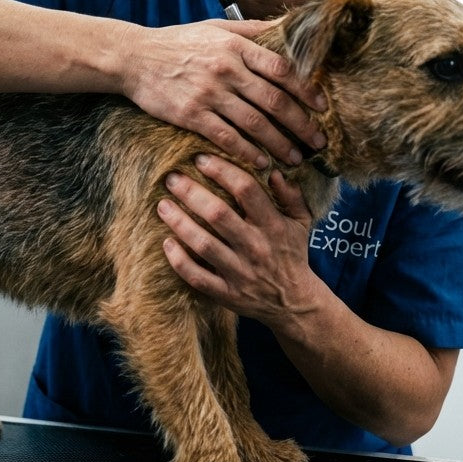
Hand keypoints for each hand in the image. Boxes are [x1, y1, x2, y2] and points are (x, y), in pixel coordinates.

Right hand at [118, 19, 327, 168]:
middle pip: (274, 101)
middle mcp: (226, 70)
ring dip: (279, 143)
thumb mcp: (216, 28)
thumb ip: (252, 31)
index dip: (306, 89)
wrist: (134, 58)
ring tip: (296, 157)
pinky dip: (247, 151)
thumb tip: (287, 28)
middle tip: (319, 141)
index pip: (282, 70)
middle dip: (302, 124)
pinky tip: (261, 162)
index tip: (323, 106)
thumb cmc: (178, 42)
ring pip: (254, 123)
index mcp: (236, 47)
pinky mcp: (191, 115)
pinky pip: (226, 137)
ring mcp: (208, 94)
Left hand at [157, 154, 324, 325]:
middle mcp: (256, 247)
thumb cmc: (292, 254)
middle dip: (191, 193)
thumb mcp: (300, 222)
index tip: (200, 158)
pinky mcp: (228, 294)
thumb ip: (290, 195)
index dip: (222, 171)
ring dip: (179, 223)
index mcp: (273, 225)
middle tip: (171, 178)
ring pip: (204, 245)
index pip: (246, 190)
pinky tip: (166, 243)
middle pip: (218, 214)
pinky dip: (179, 261)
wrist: (295, 303)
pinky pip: (198, 277)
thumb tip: (272, 170)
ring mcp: (240, 273)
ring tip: (162, 205)